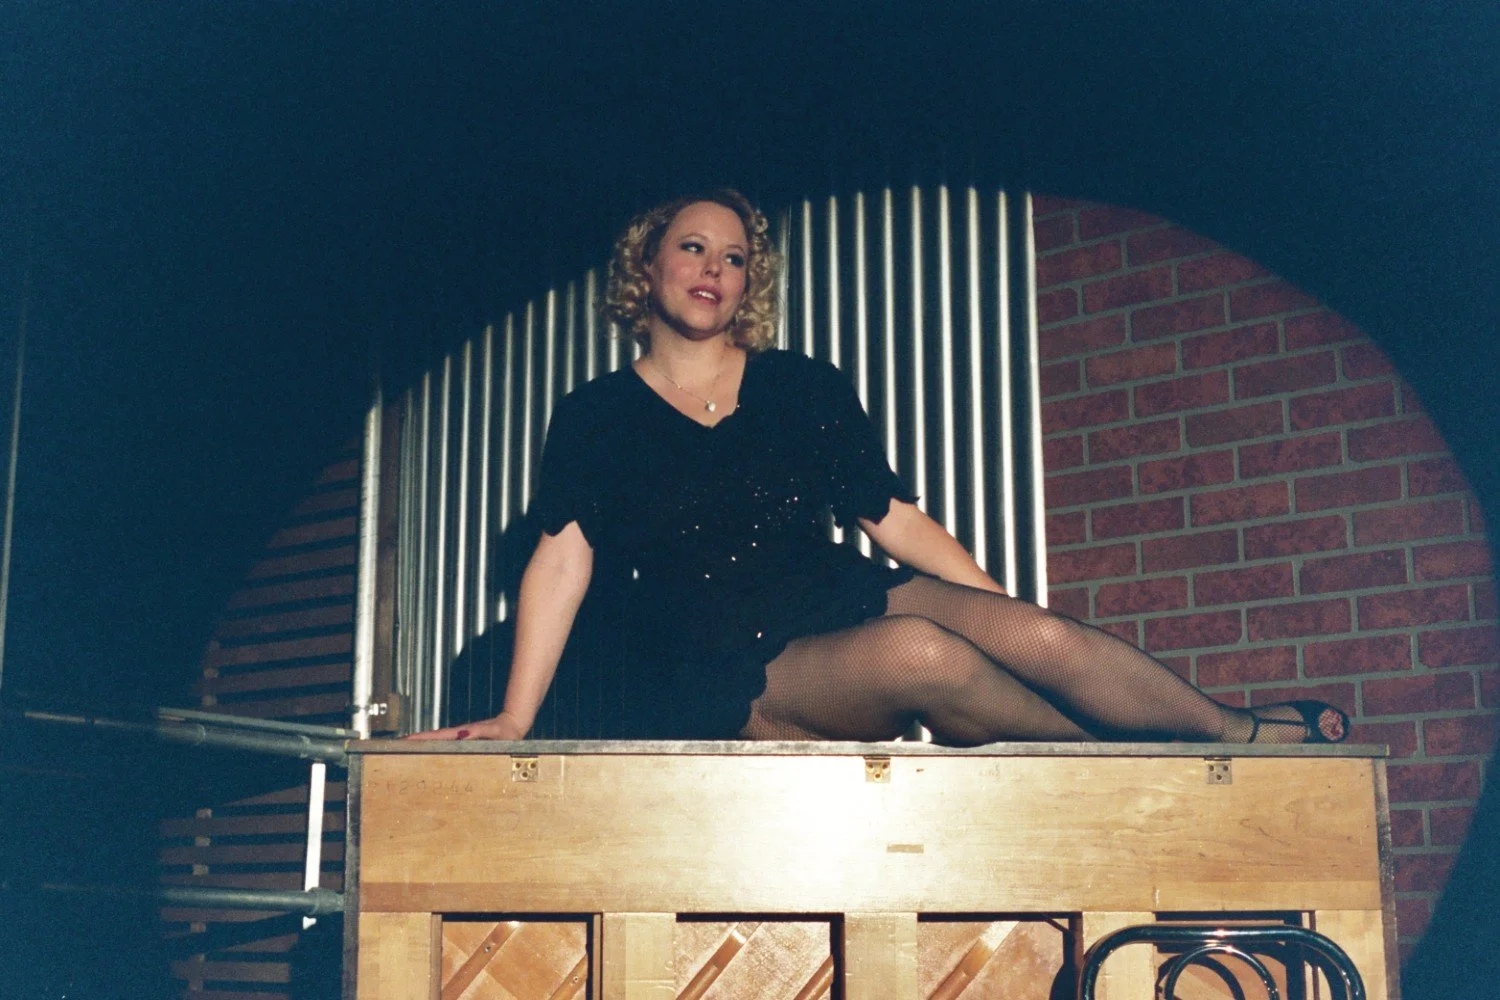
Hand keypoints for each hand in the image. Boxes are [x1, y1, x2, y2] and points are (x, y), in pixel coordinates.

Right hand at [403, 711, 527, 741]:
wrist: (513, 726)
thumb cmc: (505, 732)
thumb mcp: (493, 732)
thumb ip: (480, 731)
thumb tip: (463, 733)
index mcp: (462, 733)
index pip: (437, 736)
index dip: (420, 738)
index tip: (404, 740)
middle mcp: (458, 735)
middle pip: (432, 738)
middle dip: (414, 741)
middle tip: (396, 746)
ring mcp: (460, 738)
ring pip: (437, 742)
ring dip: (421, 745)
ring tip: (405, 750)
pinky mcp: (464, 743)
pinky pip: (445, 745)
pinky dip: (433, 747)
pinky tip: (428, 754)